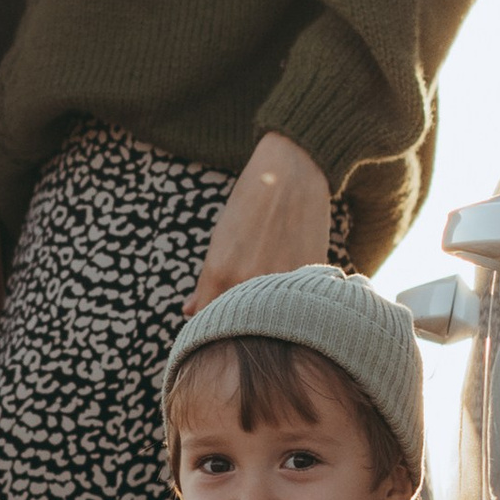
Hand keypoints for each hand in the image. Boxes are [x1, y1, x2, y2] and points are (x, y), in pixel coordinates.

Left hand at [186, 132, 331, 312]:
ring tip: (272, 295)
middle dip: (242, 325)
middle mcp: (249, 281)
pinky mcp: (310, 274)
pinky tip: (293, 288)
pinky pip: (299, 303)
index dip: (214, 328)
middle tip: (247, 311)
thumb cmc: (249, 202)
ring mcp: (282, 279)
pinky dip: (295, 301)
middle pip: (241, 326)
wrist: (291, 170)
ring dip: (270, 316)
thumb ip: (205, 282)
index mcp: (220, 273)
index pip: (210, 323)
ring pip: (272, 318)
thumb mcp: (220, 239)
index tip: (218, 328)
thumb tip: (188, 311)